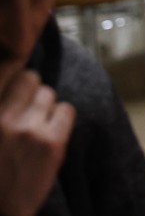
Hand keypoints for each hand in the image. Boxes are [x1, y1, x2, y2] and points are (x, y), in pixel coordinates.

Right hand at [0, 70, 73, 215]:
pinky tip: (51, 135)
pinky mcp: (51, 143)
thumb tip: (14, 84)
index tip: (19, 83)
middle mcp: (1, 118)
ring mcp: (27, 129)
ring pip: (49, 93)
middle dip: (32, 92)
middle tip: (28, 111)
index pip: (4, 72)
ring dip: (46, 107)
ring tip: (37, 126)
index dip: (14, 76)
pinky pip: (67, 110)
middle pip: (31, 79)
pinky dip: (61, 119)